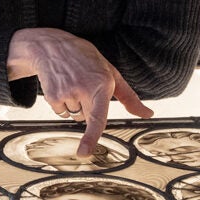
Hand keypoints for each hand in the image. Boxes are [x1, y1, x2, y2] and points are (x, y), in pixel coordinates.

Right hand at [7, 28, 153, 155]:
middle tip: (83, 85)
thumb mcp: (111, 73)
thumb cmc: (86, 60)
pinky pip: (61, 113)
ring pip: (74, 117)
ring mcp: (66, 93)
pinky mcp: (52, 97)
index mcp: (102, 84)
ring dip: (74, 106)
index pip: (97, 117)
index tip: (84, 153)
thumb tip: (148, 114)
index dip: (91, 137)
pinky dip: (62, 104)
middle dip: (87, 108)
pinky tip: (62, 86)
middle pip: (87, 119)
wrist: (52, 47)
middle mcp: (83, 89)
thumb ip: (130, 98)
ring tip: (72, 83)